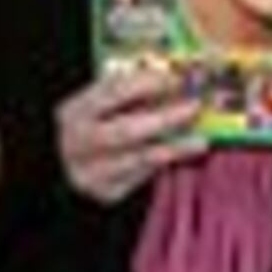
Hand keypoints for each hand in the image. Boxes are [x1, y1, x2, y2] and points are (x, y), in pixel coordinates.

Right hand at [56, 63, 206, 206]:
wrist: (71, 162)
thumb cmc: (96, 124)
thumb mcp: (102, 103)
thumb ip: (131, 91)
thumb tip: (176, 82)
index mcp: (74, 111)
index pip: (113, 92)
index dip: (147, 83)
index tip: (176, 79)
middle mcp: (78, 143)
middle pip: (126, 131)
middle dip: (164, 118)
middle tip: (194, 107)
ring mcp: (90, 172)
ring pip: (139, 159)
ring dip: (174, 147)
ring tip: (200, 141)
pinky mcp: (106, 192)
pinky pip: (143, 177)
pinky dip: (165, 163)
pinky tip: (181, 153)